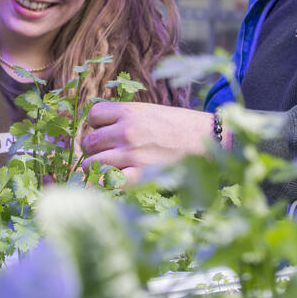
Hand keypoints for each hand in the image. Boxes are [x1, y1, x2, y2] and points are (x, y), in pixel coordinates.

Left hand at [81, 102, 216, 183]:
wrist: (207, 141)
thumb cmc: (179, 126)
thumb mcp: (150, 112)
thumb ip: (125, 118)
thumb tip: (100, 129)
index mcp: (130, 111)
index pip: (93, 115)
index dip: (97, 125)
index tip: (107, 131)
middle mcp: (127, 131)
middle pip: (89, 141)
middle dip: (96, 149)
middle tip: (110, 153)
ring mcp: (131, 154)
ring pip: (91, 164)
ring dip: (98, 168)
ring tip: (112, 168)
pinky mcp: (139, 176)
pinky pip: (105, 183)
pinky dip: (103, 185)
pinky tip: (111, 184)